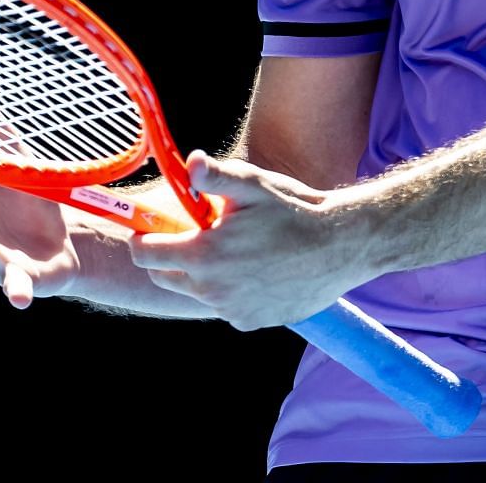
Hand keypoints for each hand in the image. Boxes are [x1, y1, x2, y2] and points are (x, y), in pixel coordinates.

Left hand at [126, 151, 369, 330]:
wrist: (342, 245)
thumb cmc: (295, 209)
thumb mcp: (253, 184)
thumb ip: (213, 176)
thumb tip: (187, 163)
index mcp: (204, 254)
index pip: (145, 255)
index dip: (144, 238)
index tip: (153, 228)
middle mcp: (211, 289)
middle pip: (165, 277)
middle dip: (171, 256)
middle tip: (200, 235)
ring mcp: (231, 310)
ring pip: (197, 292)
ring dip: (204, 274)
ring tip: (237, 249)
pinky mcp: (251, 321)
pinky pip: (226, 307)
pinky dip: (231, 291)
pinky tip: (257, 270)